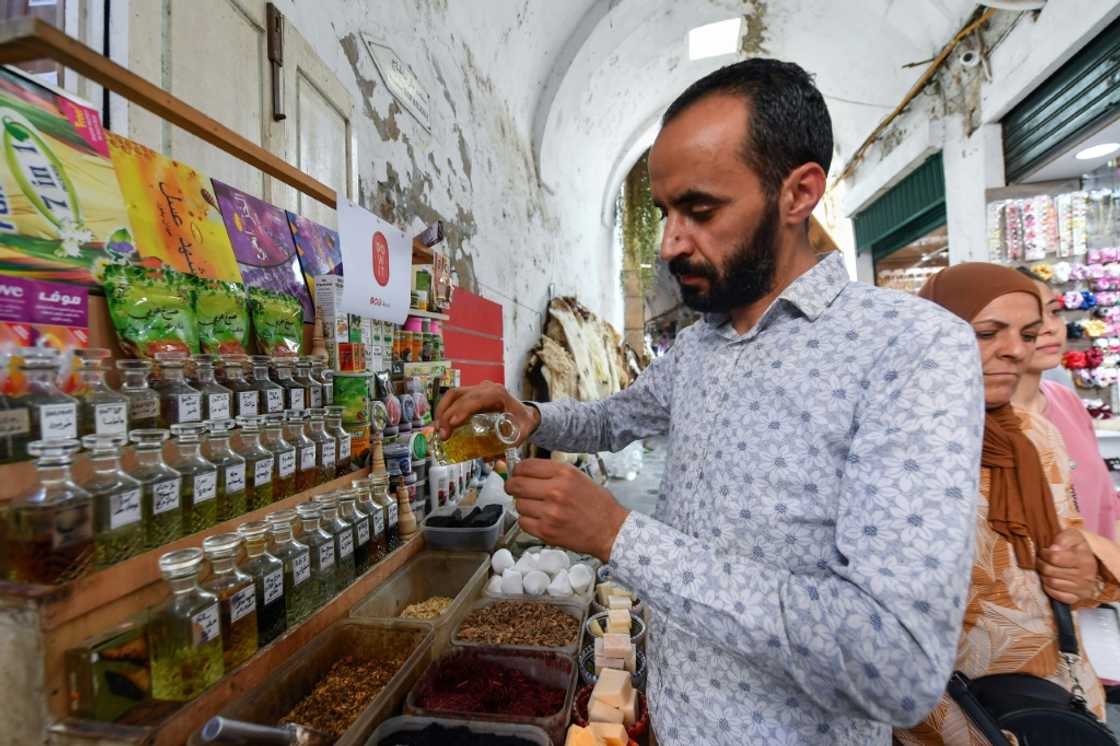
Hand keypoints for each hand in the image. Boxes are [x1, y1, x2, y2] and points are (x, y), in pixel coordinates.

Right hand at [434, 381, 539, 443]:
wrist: (526, 414)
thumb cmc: (523, 422)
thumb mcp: (519, 435)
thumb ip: (506, 447)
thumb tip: (486, 459)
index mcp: (498, 394)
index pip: (476, 399)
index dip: (461, 410)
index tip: (451, 425)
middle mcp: (485, 388)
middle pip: (459, 395)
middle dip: (446, 415)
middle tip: (442, 435)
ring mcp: (477, 389)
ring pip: (453, 395)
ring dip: (442, 412)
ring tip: (438, 430)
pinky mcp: (471, 394)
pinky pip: (454, 399)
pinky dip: (445, 411)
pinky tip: (441, 425)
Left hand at [505, 458, 628, 561]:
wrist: (611, 530)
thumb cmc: (597, 504)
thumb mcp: (577, 477)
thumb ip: (551, 473)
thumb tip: (522, 470)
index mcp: (564, 473)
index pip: (525, 466)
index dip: (517, 470)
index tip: (517, 474)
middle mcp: (555, 490)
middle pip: (516, 484)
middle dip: (512, 486)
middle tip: (515, 489)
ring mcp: (550, 512)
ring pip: (518, 504)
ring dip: (523, 506)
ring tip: (537, 507)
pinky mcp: (547, 531)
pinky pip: (522, 522)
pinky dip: (527, 521)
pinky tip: (540, 519)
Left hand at [1038, 528, 1099, 604]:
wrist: (1087, 561)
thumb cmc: (1075, 547)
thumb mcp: (1072, 536)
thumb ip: (1063, 539)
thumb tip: (1053, 549)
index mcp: (1084, 560)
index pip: (1054, 558)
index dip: (1044, 554)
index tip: (1043, 551)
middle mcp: (1086, 576)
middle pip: (1050, 571)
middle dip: (1040, 564)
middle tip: (1039, 560)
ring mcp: (1082, 589)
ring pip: (1051, 583)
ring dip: (1043, 575)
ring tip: (1044, 569)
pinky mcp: (1077, 598)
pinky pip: (1057, 596)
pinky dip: (1048, 588)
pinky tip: (1049, 580)